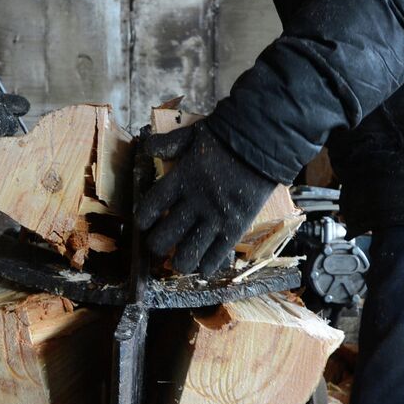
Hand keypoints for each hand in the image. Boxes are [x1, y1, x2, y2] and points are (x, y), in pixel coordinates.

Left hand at [134, 124, 275, 275]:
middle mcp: (193, 203)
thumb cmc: (225, 137)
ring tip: (179, 262)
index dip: (143, 220)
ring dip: (180, 262)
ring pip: (188, 254)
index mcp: (179, 180)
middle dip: (157, 245)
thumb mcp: (191, 134)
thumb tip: (148, 148)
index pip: (150, 208)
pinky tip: (203, 269)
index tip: (144, 224)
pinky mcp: (235, 227)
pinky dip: (207, 266)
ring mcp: (214, 218)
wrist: (260, 142)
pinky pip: (216, 255)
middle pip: (164, 237)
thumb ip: (168, 144)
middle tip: (159, 245)